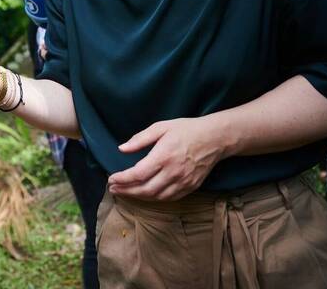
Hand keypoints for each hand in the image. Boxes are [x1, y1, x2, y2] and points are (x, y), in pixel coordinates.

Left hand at [107, 117, 226, 200]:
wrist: (215, 138)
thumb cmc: (186, 130)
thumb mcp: (160, 127)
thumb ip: (140, 139)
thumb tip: (121, 149)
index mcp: (163, 156)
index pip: (138, 174)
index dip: (122, 179)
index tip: (111, 179)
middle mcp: (173, 172)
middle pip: (145, 190)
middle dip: (126, 191)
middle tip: (113, 189)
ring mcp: (183, 182)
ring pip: (157, 197)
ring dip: (139, 197)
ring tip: (125, 192)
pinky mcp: (191, 187)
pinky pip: (170, 198)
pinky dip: (155, 199)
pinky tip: (145, 194)